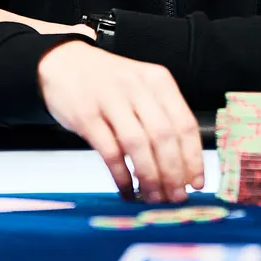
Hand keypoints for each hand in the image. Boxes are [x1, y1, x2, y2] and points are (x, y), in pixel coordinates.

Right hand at [37, 41, 203, 203]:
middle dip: (174, 173)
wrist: (63, 62)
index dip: (193, 157)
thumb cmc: (108, 82)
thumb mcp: (141, 87)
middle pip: (164, 136)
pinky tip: (127, 189)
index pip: (185, 123)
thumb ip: (161, 117)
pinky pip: (109, 151)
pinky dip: (121, 175)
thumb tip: (182, 165)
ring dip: (149, 177)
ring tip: (153, 197)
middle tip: (176, 196)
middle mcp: (137, 87)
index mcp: (158, 81)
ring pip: (138, 145)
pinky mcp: (86, 115)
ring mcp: (110, 99)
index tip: (196, 182)